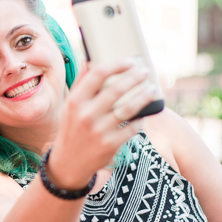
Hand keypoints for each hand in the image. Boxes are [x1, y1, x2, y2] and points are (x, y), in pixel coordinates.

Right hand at [47, 59, 157, 188]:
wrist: (69, 162)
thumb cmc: (72, 128)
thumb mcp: (70, 106)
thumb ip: (80, 82)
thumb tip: (88, 59)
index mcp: (75, 101)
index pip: (97, 75)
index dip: (116, 65)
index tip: (129, 61)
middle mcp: (86, 115)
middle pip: (116, 90)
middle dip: (135, 78)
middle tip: (145, 72)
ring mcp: (99, 131)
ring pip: (128, 108)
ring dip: (144, 97)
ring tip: (153, 90)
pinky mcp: (111, 144)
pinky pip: (132, 127)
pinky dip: (140, 119)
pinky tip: (144, 114)